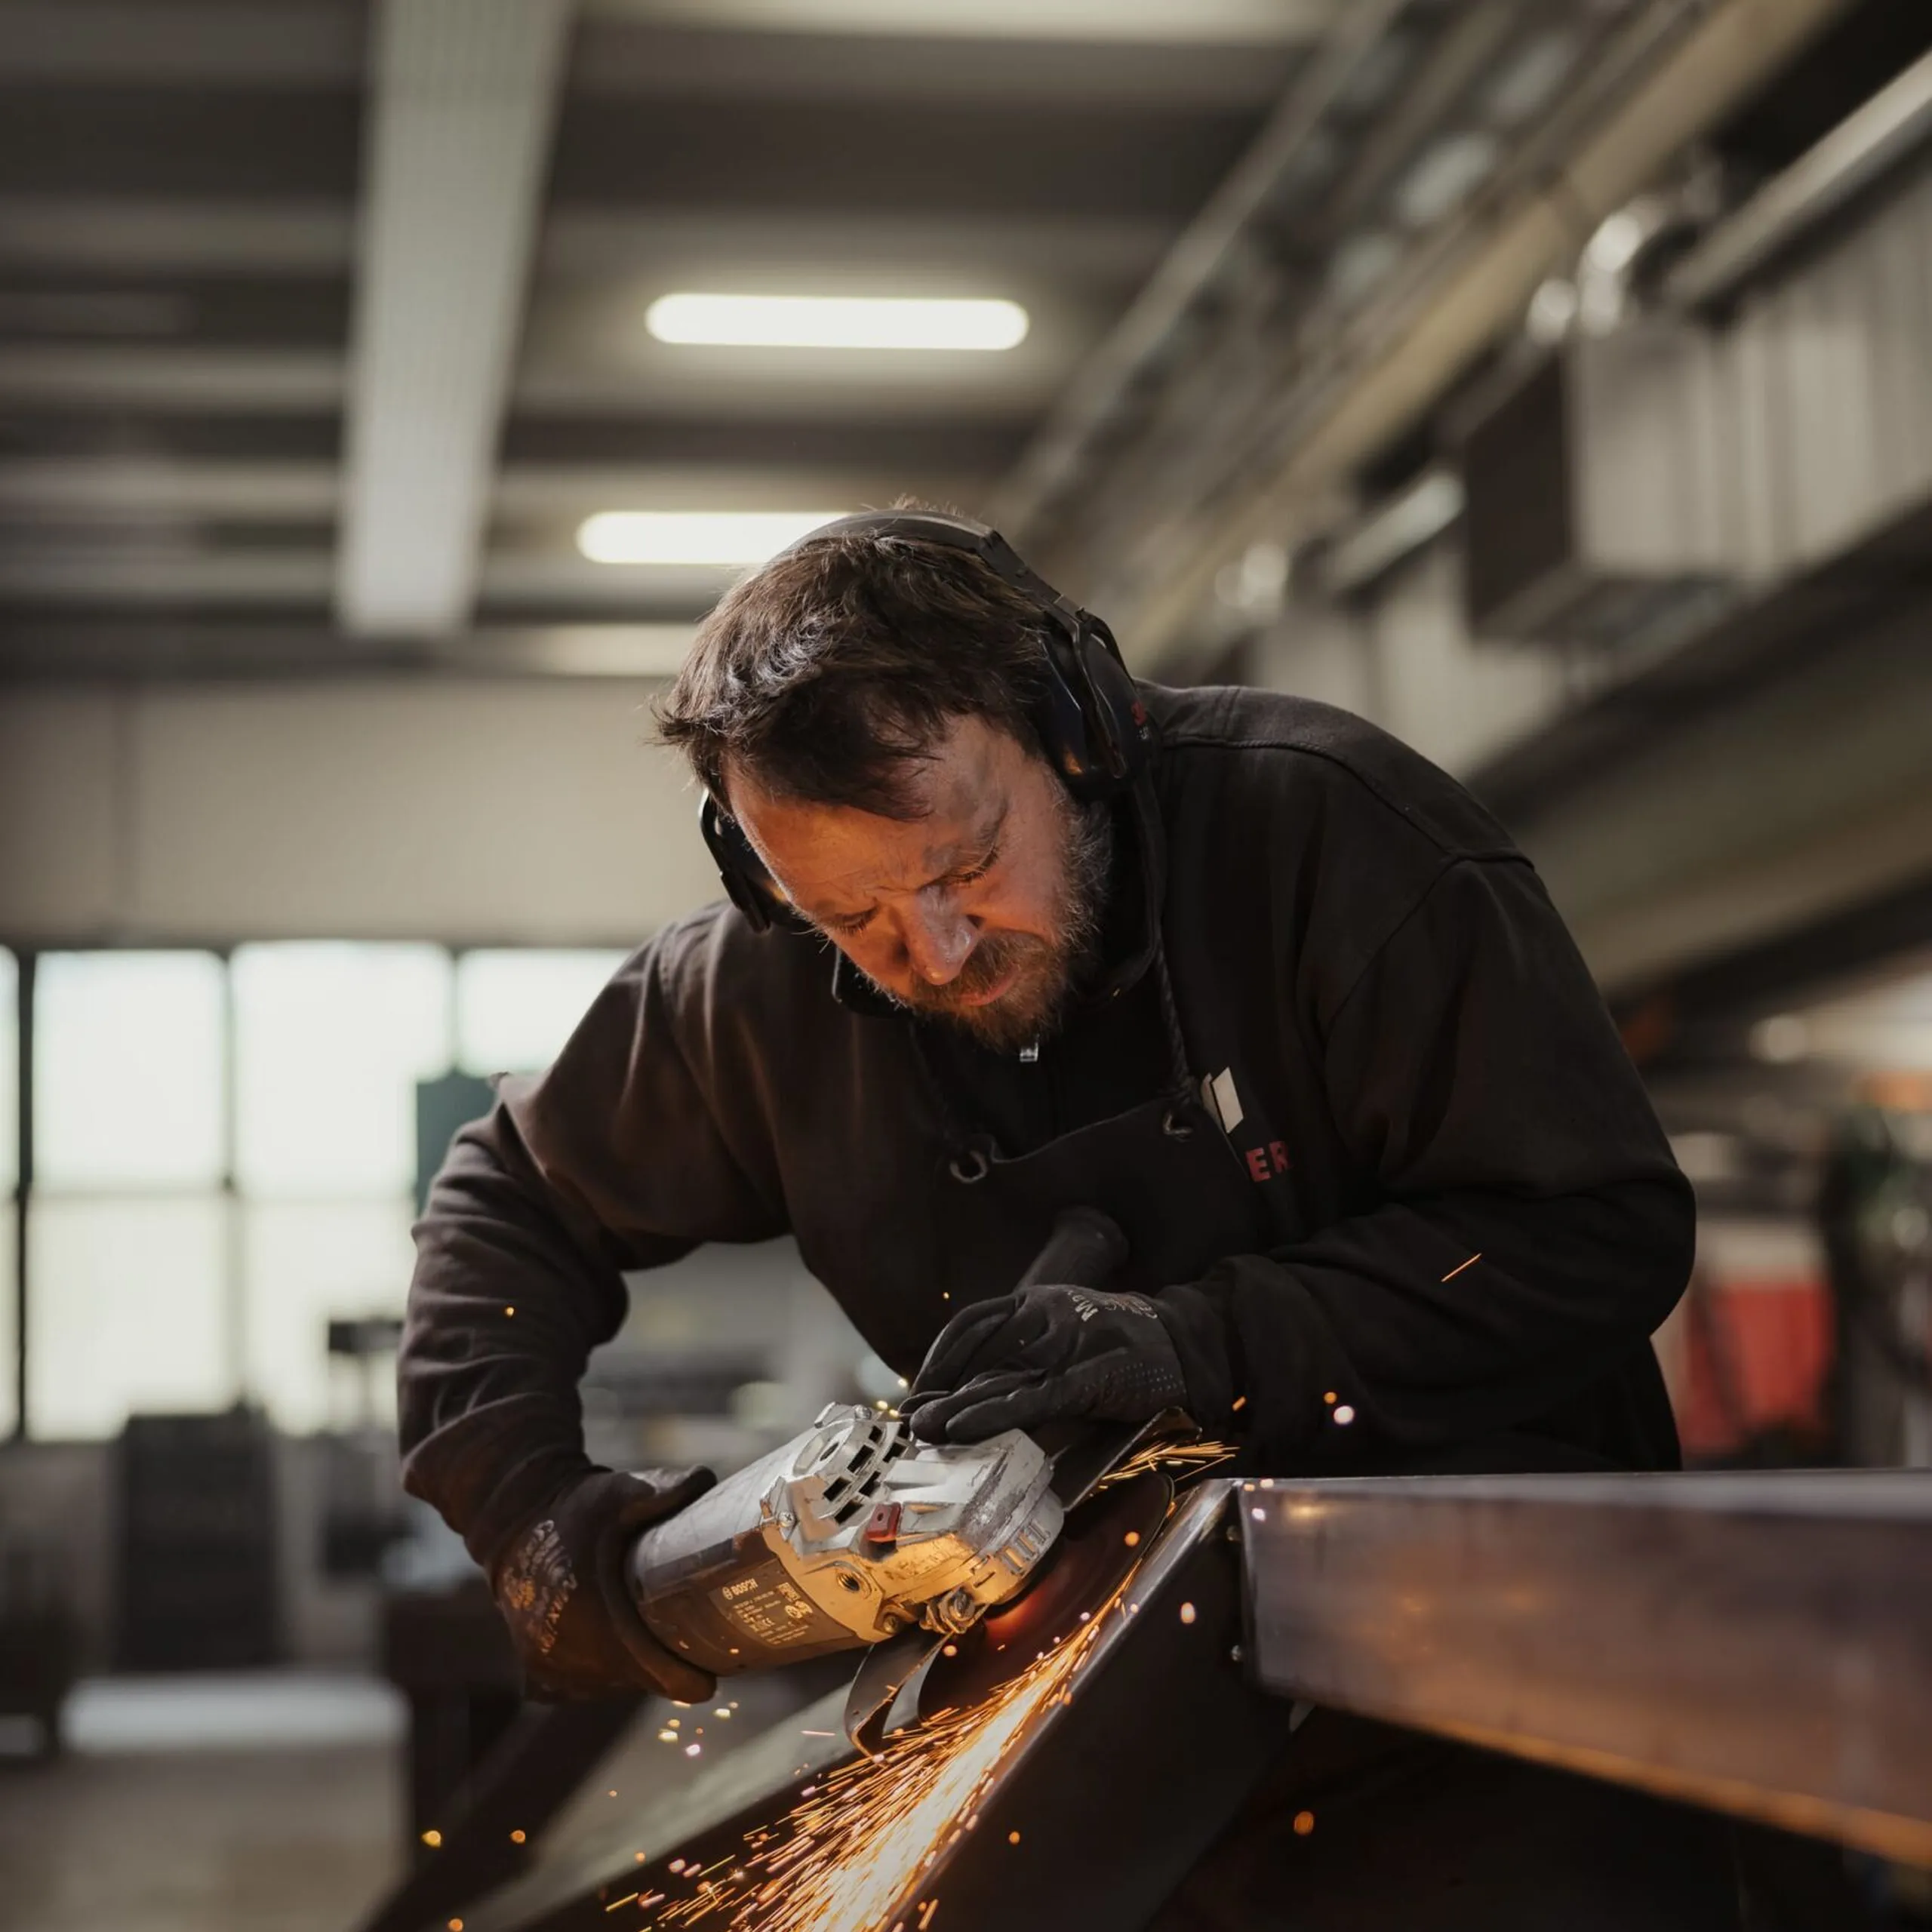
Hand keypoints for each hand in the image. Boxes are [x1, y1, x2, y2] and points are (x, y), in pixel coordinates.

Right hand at [491, 1466, 715, 1703]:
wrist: (513, 1522)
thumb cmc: (575, 1509)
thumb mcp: (622, 1491)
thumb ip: (670, 1488)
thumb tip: (710, 1482)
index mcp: (600, 1625)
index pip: (661, 1676)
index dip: (692, 1675)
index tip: (716, 1665)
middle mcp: (573, 1659)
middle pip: (641, 1681)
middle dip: (666, 1663)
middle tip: (689, 1631)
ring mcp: (552, 1671)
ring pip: (613, 1685)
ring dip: (633, 1667)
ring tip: (650, 1628)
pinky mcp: (537, 1675)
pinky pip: (584, 1685)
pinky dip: (602, 1669)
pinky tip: (612, 1636)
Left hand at [902, 1283, 1188, 1442]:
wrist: (1186, 1343)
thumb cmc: (1124, 1344)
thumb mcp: (1069, 1337)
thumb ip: (1030, 1354)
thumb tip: (978, 1385)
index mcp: (1038, 1303)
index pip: (972, 1325)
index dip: (939, 1358)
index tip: (918, 1390)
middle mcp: (1045, 1317)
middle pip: (976, 1352)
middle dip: (939, 1388)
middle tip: (908, 1419)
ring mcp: (1066, 1346)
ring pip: (998, 1376)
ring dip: (954, 1406)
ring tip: (921, 1429)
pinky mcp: (1087, 1379)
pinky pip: (1031, 1397)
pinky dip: (992, 1412)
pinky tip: (963, 1427)